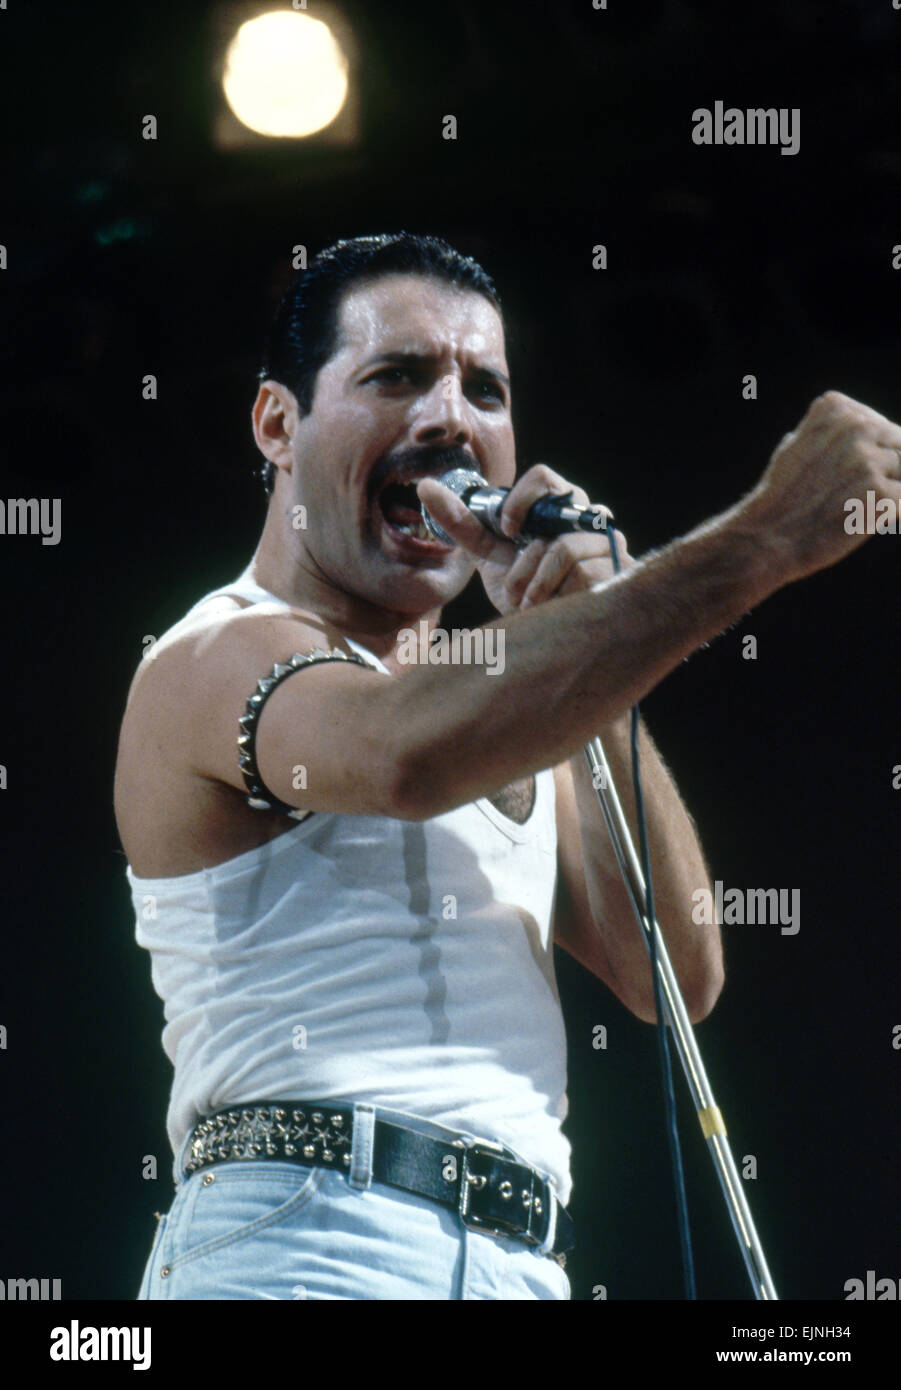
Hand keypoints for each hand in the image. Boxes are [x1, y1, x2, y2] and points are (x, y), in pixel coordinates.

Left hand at [417, 463, 631, 615]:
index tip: (505, 530)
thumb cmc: (524, 591)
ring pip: (561, 546)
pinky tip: (546, 606)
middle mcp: (585, 518)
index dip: (519, 498)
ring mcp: (606, 542)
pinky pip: (577, 570)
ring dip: (531, 578)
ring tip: (525, 599)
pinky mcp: (616, 568)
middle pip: (561, 497)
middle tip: (510, 557)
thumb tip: (426, 488)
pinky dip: (549, 591)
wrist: (548, 636)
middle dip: (527, 538)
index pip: (543, 476)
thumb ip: (461, 522)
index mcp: (555, 508)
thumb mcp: (488, 554)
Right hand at [738, 391, 900, 582]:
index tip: (840, 472)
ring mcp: (870, 461)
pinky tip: (857, 518)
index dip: (869, 452)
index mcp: (835, 409)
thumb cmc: (783, 496)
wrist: (768, 538)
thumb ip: (832, 430)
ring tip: (850, 505)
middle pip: (898, 444)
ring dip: (886, 490)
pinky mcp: (882, 495)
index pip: (881, 424)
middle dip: (884, 468)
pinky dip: (887, 511)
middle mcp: (855, 428)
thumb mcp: (798, 444)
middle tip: (850, 491)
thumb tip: (869, 426)